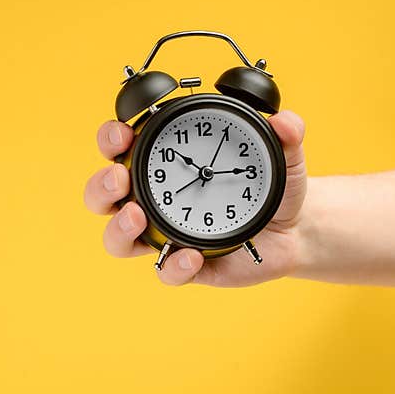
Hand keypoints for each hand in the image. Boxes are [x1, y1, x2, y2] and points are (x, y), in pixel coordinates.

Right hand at [83, 111, 307, 286]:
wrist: (293, 229)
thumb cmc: (270, 185)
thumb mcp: (281, 155)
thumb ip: (285, 133)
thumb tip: (286, 121)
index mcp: (164, 164)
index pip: (120, 147)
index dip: (110, 138)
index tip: (123, 133)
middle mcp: (154, 200)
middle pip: (103, 195)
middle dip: (101, 184)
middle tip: (119, 177)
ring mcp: (165, 235)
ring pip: (118, 239)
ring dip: (118, 229)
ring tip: (135, 217)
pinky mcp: (185, 266)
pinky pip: (166, 271)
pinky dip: (174, 265)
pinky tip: (190, 255)